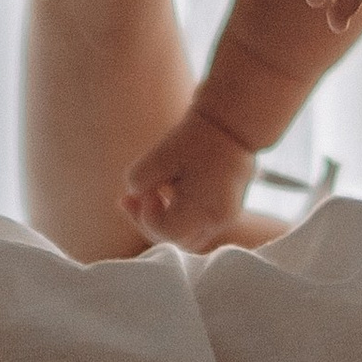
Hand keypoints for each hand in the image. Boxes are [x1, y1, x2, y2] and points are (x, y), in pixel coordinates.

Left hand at [122, 101, 261, 252]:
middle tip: (128, 199)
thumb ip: (138, 182)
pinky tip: (165, 189)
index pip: (164, 232)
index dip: (145, 215)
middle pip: (176, 239)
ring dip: (164, 219)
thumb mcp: (158, 156)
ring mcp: (226, 216)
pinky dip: (180, 211)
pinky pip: (199, 221)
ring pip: (188, 233)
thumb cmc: (196, 137)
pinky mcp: (227, 208)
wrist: (233, 122)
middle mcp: (218, 220)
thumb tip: (138, 197)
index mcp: (204, 211)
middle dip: (149, 221)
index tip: (146, 188)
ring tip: (145, 195)